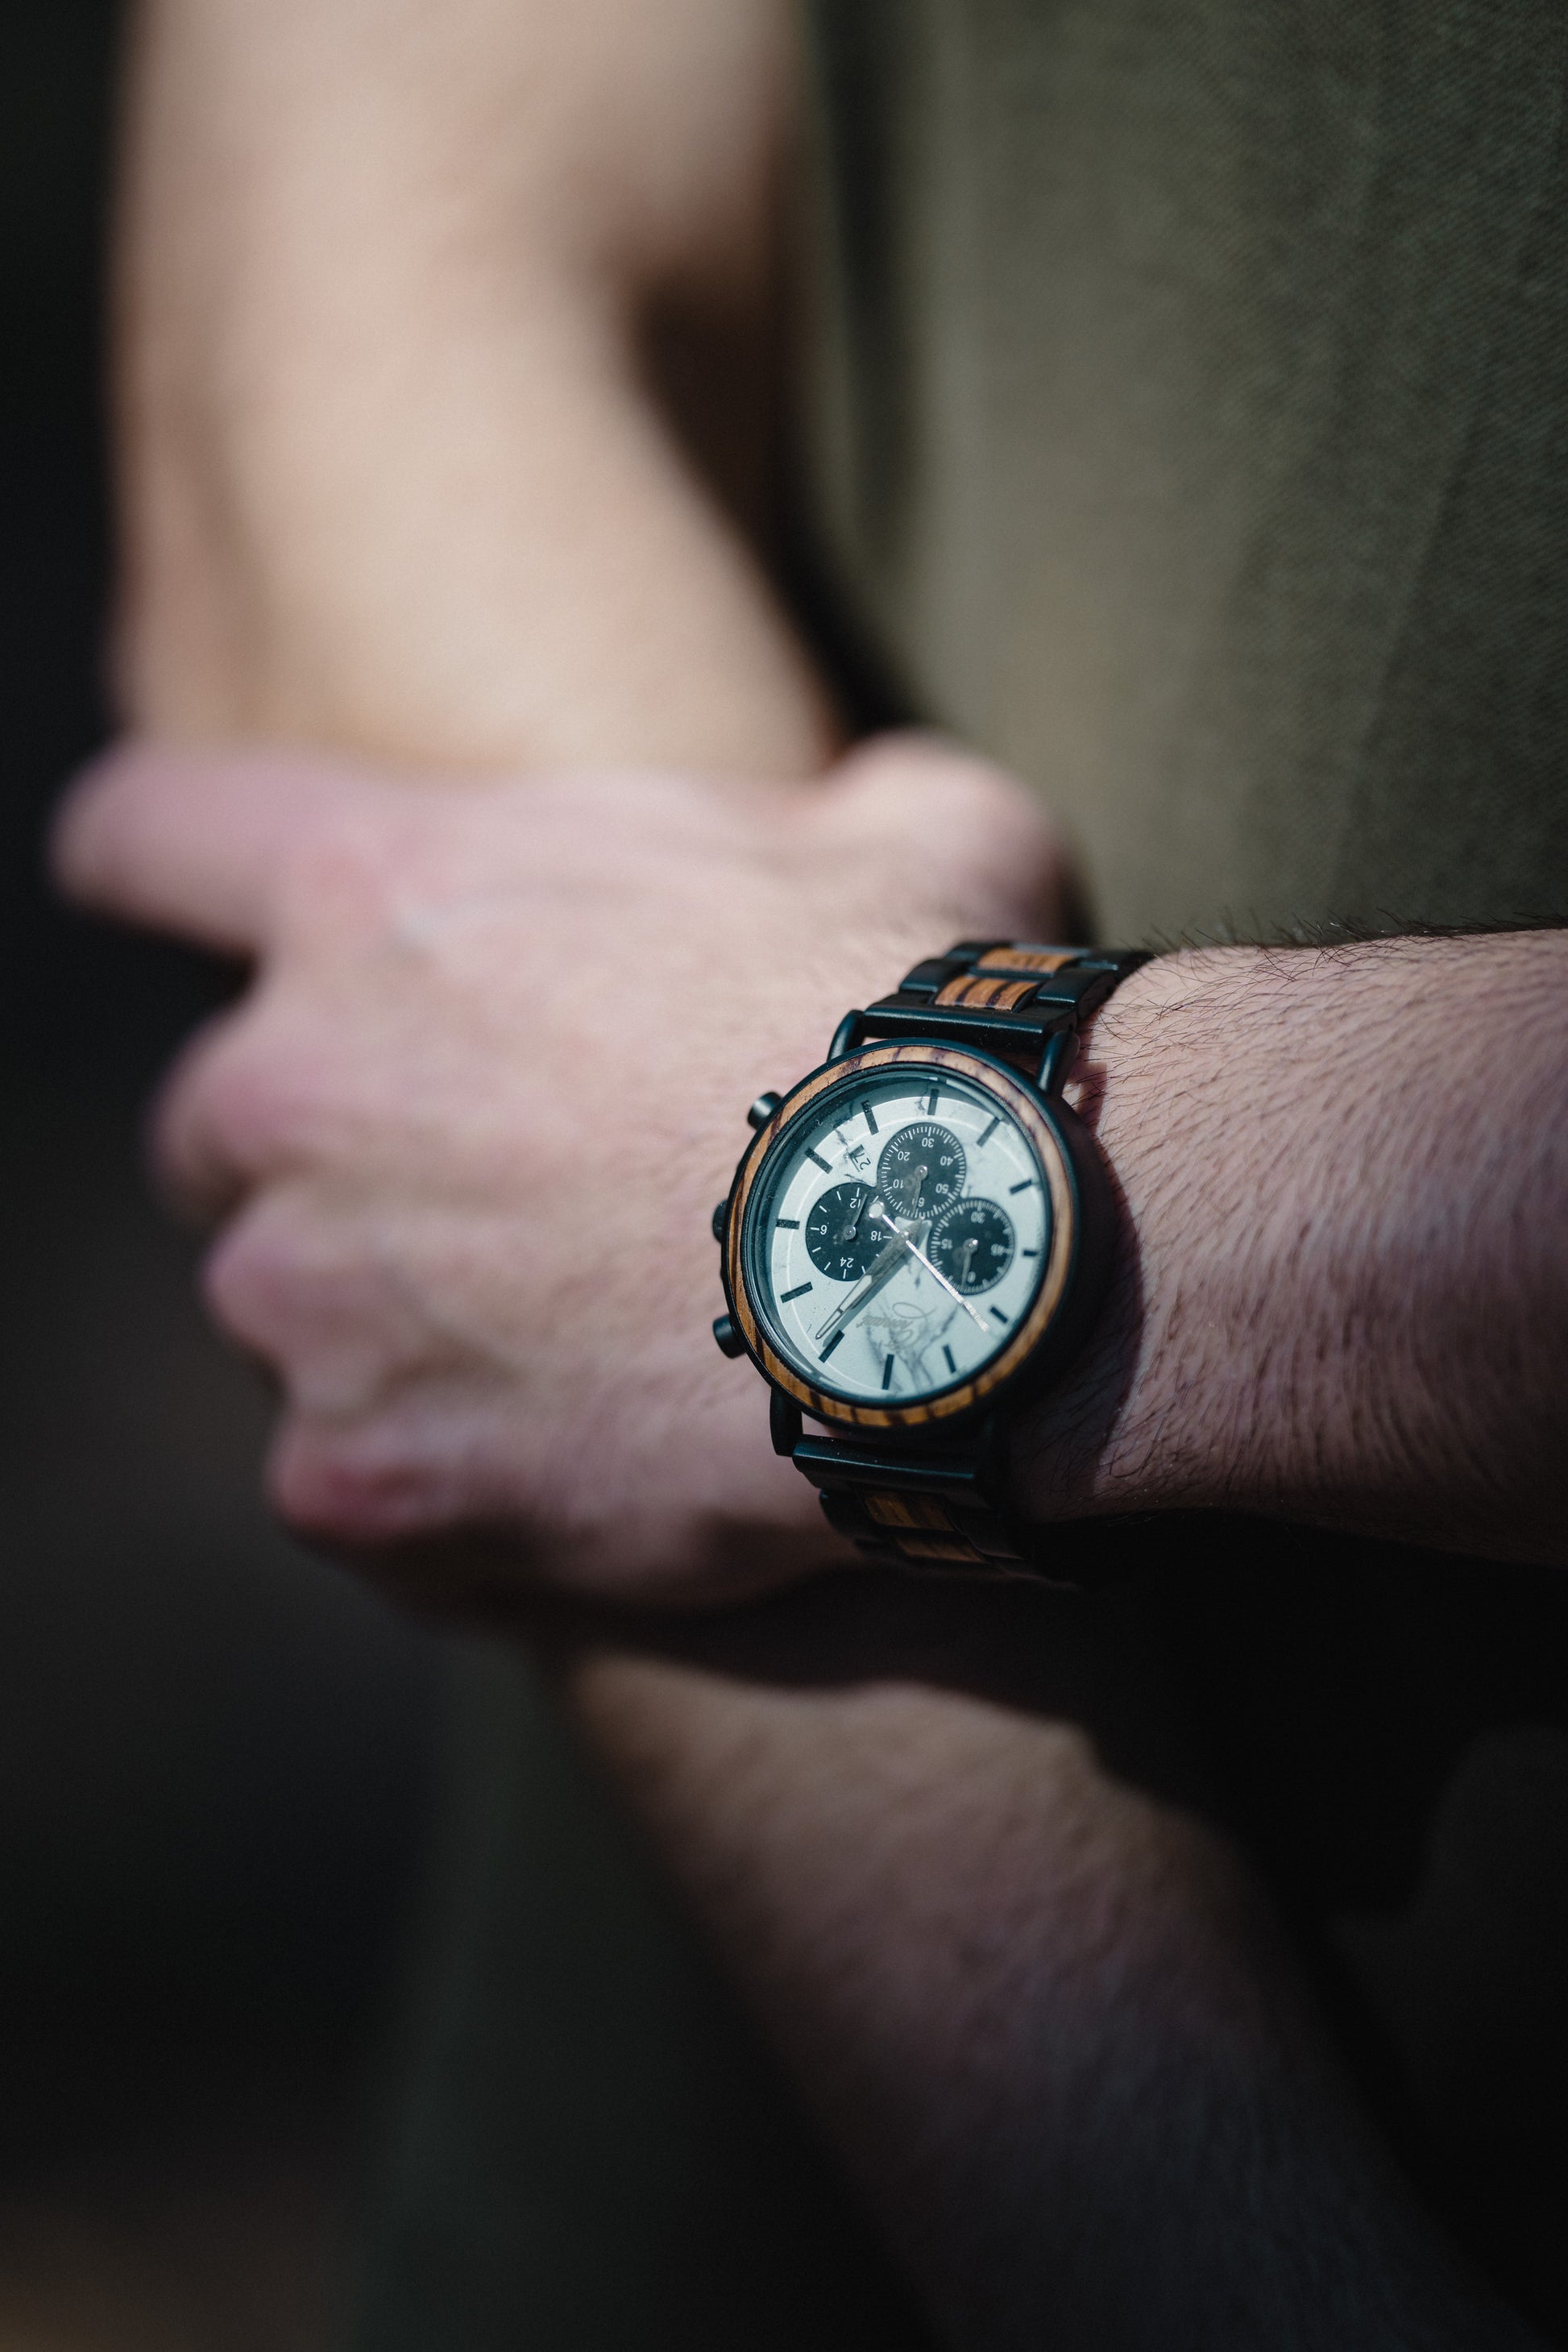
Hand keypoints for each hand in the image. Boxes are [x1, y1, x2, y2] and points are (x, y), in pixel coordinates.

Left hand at [55, 731, 1074, 1602]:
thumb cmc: (935, 1033)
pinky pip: (349, 1486)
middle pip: (209, 1122)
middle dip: (315, 1153)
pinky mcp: (357, 1476)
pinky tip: (576, 1476)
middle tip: (486, 1196)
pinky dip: (436, 1489)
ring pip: (281, 1310)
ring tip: (570, 1356)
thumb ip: (807, 811)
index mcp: (385, 891)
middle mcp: (292, 1083)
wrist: (978, 1273)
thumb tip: (861, 821)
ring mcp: (309, 1296)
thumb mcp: (915, 831)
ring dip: (382, 1327)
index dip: (153, 867)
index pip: (145, 835)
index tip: (184, 914)